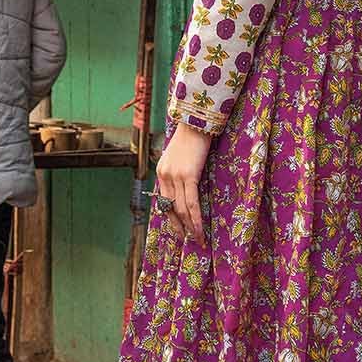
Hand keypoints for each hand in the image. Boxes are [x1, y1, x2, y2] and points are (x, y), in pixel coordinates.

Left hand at [157, 122, 211, 243]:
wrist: (197, 121)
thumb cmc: (192, 137)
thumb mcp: (180, 156)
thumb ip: (179, 171)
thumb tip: (187, 187)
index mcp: (161, 172)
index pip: (164, 201)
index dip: (171, 218)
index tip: (178, 230)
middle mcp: (165, 176)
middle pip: (171, 208)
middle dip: (180, 227)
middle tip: (187, 240)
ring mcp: (175, 176)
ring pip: (181, 209)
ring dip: (190, 226)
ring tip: (197, 239)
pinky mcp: (188, 175)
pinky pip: (191, 202)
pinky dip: (196, 218)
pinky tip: (200, 228)